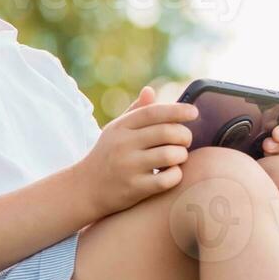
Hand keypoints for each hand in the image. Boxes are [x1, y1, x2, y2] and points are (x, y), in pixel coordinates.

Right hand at [78, 86, 197, 218]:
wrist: (85, 189)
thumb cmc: (107, 155)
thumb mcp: (115, 130)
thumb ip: (135, 111)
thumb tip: (150, 90)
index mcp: (121, 126)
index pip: (153, 112)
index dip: (177, 110)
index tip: (194, 112)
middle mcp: (123, 144)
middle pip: (167, 132)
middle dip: (184, 135)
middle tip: (185, 140)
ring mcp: (128, 167)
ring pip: (170, 155)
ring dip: (181, 155)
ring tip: (178, 156)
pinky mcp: (134, 188)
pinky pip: (167, 179)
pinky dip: (176, 175)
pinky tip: (172, 173)